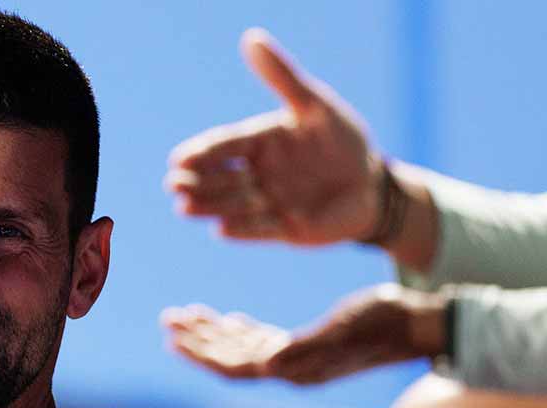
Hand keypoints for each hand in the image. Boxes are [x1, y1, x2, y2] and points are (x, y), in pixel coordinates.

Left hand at [161, 285, 447, 384]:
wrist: (419, 324)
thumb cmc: (384, 321)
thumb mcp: (344, 327)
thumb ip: (306, 345)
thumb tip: (269, 361)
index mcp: (294, 367)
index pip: (233, 366)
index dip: (201, 353)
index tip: (173, 336)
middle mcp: (291, 368)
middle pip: (230, 359)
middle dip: (198, 340)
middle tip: (168, 318)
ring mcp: (300, 358)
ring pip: (244, 348)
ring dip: (214, 333)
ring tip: (186, 315)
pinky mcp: (311, 345)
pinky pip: (265, 341)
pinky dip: (242, 330)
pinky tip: (230, 319)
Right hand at [165, 29, 382, 245]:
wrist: (372, 184)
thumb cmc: (342, 139)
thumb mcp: (315, 104)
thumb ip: (282, 76)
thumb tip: (251, 38)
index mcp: (259, 141)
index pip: (224, 146)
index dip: (202, 152)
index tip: (179, 159)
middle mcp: (257, 173)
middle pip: (219, 178)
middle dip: (196, 182)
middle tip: (173, 184)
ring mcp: (268, 202)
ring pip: (232, 205)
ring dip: (210, 206)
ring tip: (185, 208)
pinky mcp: (283, 229)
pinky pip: (259, 230)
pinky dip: (242, 229)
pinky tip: (222, 229)